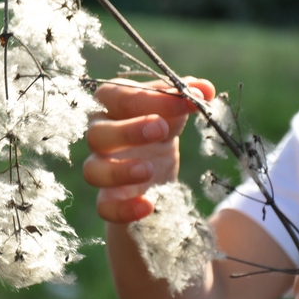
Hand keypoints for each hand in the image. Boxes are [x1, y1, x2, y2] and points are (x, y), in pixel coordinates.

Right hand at [83, 77, 214, 222]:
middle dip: (128, 131)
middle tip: (162, 129)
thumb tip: (206, 89)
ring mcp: (101, 169)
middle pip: (97, 133)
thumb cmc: (158, 131)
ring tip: (150, 170)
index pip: (118, 95)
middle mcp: (99, 136)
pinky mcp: (108, 199)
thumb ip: (186, 97)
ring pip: (92, 170)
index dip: (150, 97)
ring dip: (118, 171)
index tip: (188, 102)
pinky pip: (104, 207)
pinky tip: (149, 206)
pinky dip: (123, 209)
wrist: (153, 173)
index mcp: (111, 107)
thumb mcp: (174, 112)